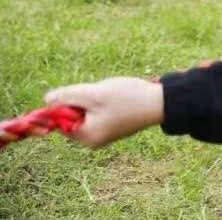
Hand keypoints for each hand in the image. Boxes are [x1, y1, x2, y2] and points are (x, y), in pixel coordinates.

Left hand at [43, 78, 163, 146]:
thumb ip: (68, 96)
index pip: (61, 120)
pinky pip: (98, 114)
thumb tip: (46, 100)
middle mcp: (93, 140)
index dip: (68, 103)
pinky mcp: (113, 127)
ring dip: (94, 100)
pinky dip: (104, 104)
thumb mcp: (95, 94)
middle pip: (73, 117)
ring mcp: (104, 135)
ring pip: (86, 113)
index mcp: (86, 136)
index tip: (86, 93)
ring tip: (113, 96)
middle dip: (83, 101)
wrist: (162, 102)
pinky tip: (119, 99)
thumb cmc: (129, 98)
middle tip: (102, 93)